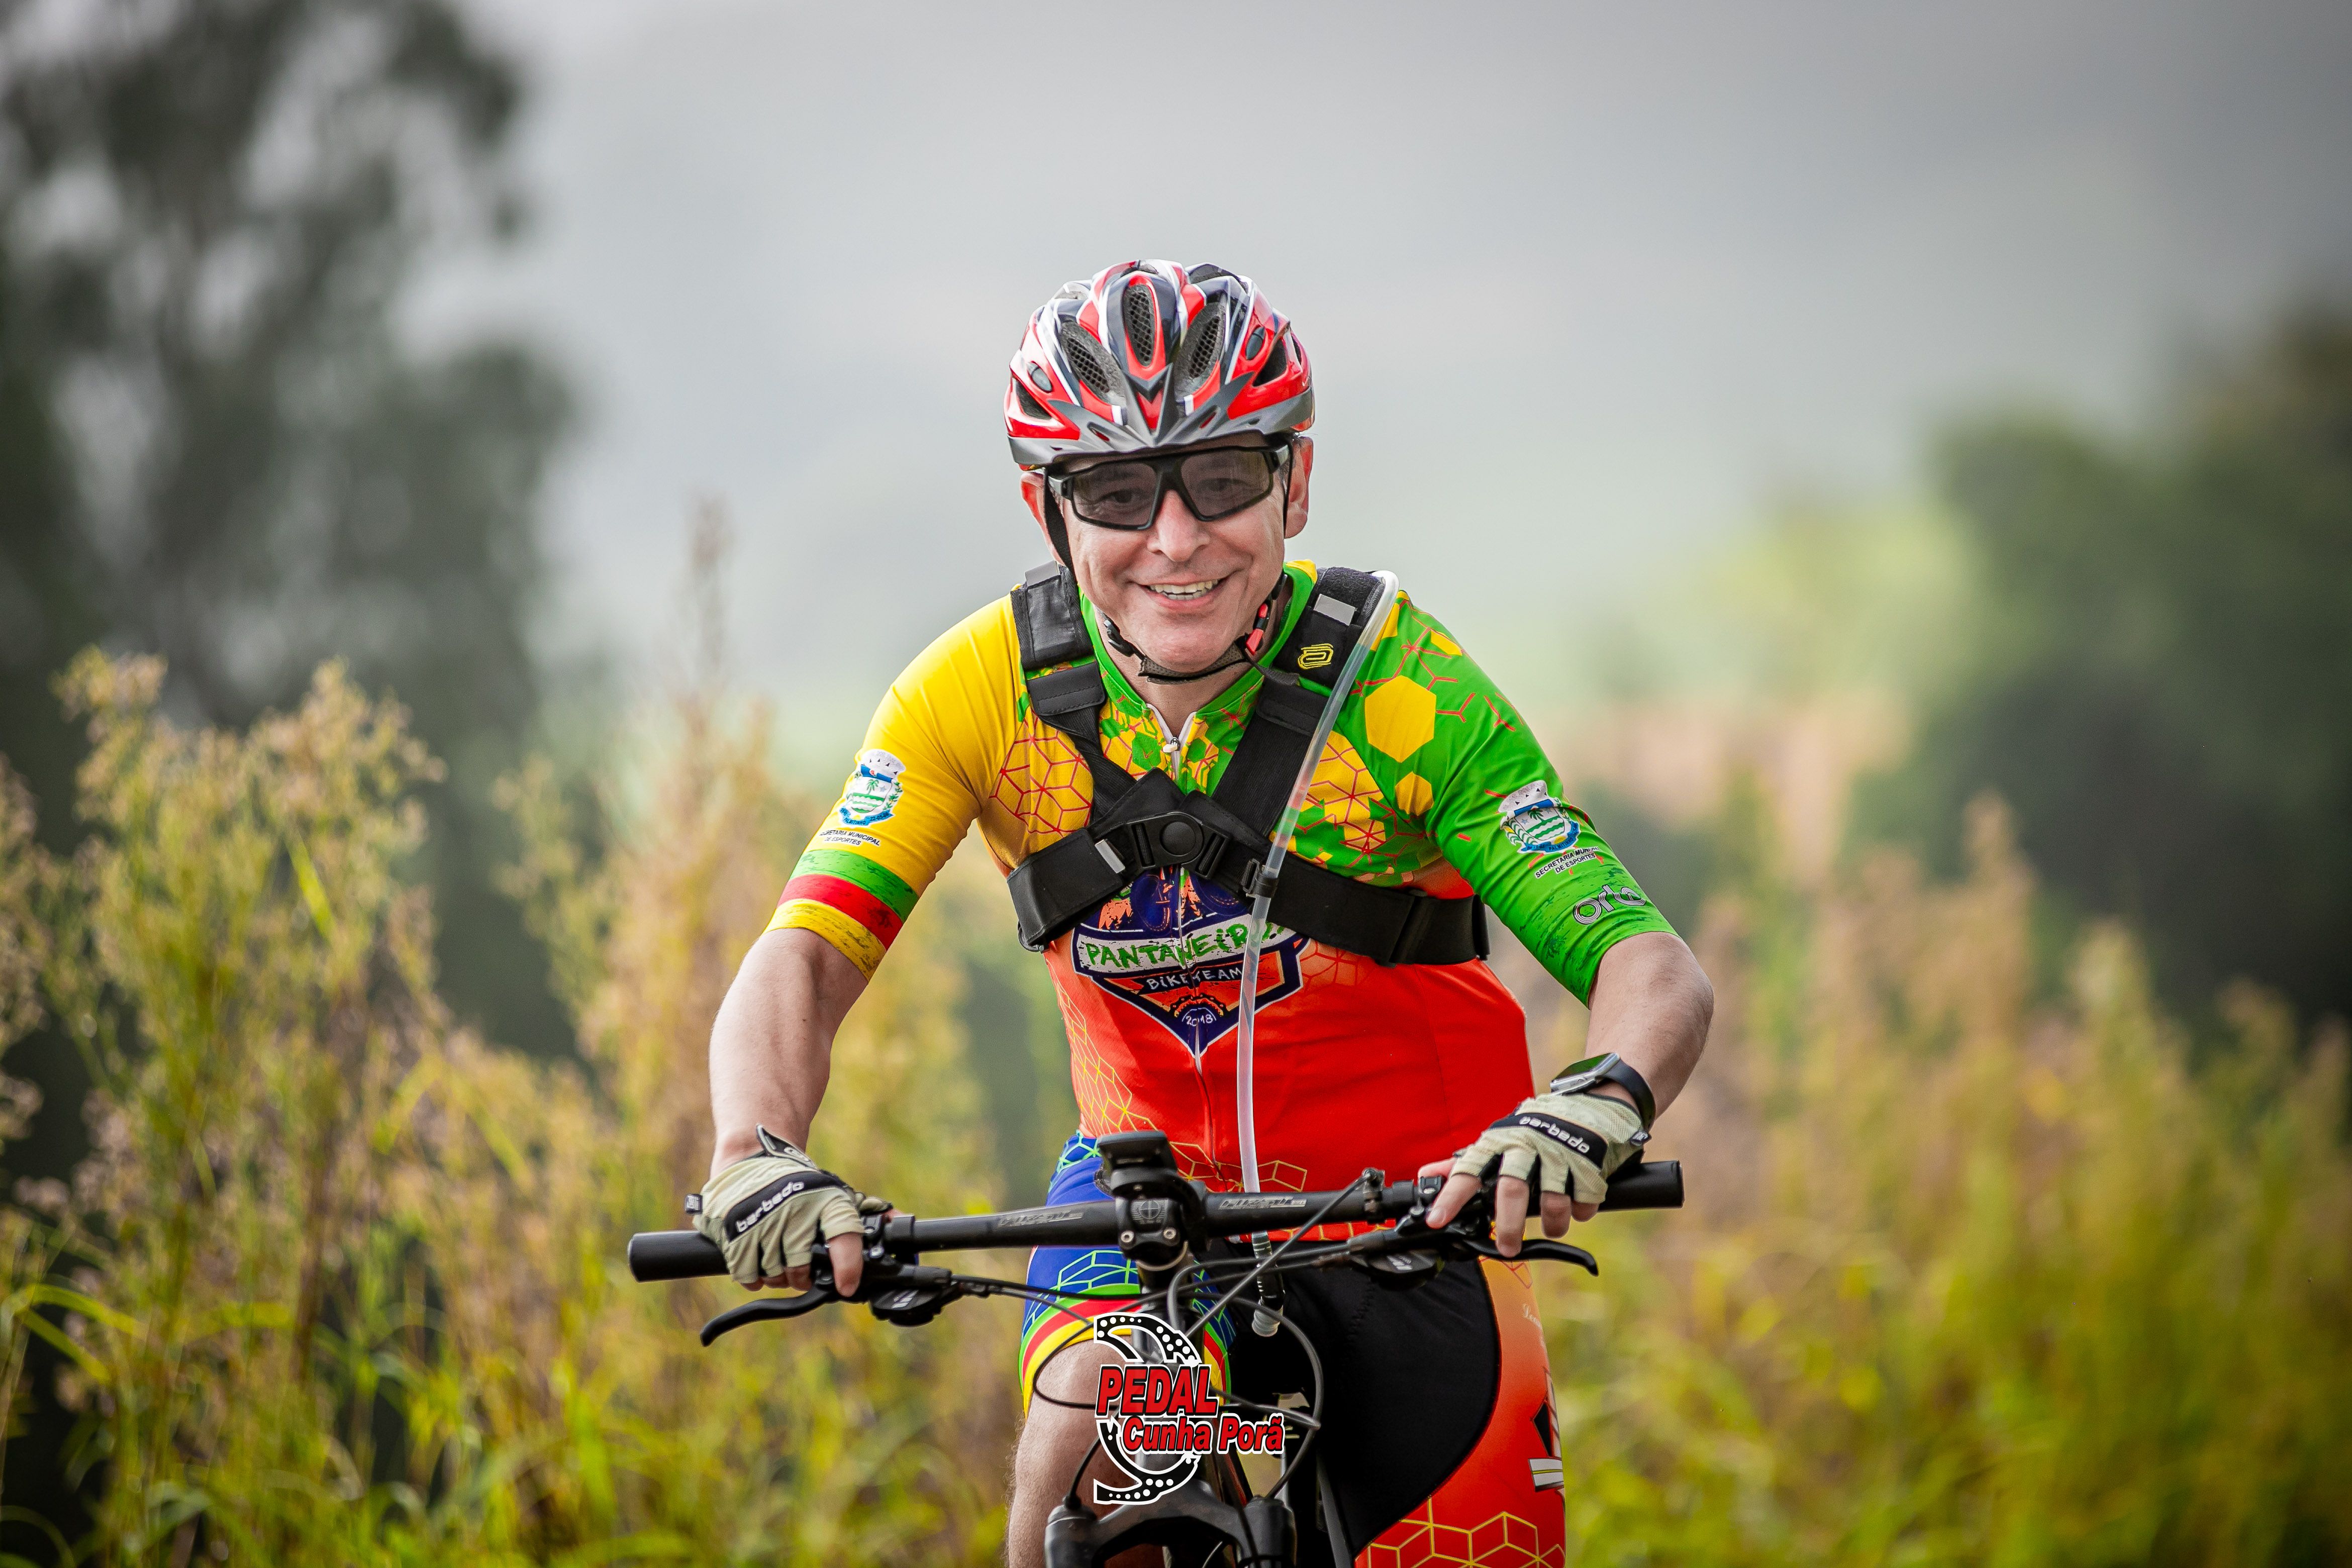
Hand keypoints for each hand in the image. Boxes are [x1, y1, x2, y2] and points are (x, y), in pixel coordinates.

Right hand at [695, 1127, 883, 1293]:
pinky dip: (752, 1277)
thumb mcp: (835, 1192)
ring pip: (772, 1274)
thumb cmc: (799, 1184)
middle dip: (802, 1279)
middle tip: (801, 1275)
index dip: (848, 1266)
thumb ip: (868, 1211)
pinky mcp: (732, 1229)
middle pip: (800, 1269)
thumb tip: (901, 1222)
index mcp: (826, 1199)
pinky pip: (745, 1273)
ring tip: (779, 1266)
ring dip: (776, 1278)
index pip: (845, 1235)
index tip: (846, 1287)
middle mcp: (795, 1209)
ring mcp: (762, 1219)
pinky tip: (757, 1266)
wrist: (752, 1157)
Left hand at [1420, 1091, 1644, 1257]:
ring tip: (1553, 1227)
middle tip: (1507, 1248)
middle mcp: (1526, 1145)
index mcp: (1499, 1142)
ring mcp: (1559, 1153)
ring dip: (1553, 1223)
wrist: (1591, 1103)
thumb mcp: (1498, 1141)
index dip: (1450, 1196)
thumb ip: (1464, 1162)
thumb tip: (1426, 1174)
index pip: (1468, 1170)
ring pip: (1552, 1203)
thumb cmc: (1535, 1129)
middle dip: (1509, 1225)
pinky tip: (1578, 1206)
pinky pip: (1583, 1202)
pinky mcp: (1589, 1162)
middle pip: (1512, 1192)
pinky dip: (1581, 1211)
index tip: (1436, 1220)